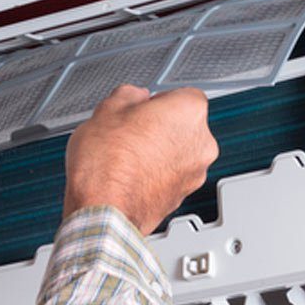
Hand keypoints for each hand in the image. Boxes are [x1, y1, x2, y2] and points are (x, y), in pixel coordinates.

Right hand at [63, 85, 217, 234]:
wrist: (103, 210)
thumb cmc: (107, 164)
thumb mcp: (106, 111)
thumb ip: (128, 95)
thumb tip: (133, 96)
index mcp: (189, 112)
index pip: (182, 94)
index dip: (156, 101)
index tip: (140, 107)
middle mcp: (201, 143)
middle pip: (183, 126)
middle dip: (159, 127)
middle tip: (130, 131)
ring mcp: (194, 174)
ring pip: (178, 154)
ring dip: (158, 152)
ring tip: (125, 156)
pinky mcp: (181, 198)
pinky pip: (171, 177)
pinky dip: (155, 175)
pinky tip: (129, 175)